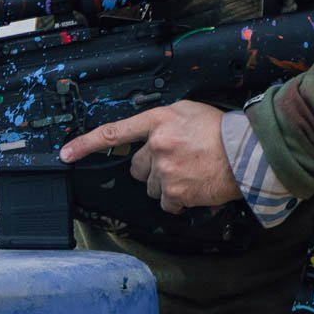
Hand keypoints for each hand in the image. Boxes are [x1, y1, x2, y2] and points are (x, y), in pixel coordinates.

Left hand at [58, 101, 240, 213]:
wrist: (247, 152)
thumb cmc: (222, 130)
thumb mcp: (188, 110)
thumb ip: (163, 120)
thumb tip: (151, 133)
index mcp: (157, 121)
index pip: (113, 133)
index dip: (85, 144)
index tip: (65, 154)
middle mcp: (157, 145)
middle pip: (136, 167)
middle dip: (151, 167)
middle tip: (175, 161)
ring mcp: (166, 170)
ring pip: (151, 186)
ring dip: (165, 183)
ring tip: (190, 172)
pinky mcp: (176, 192)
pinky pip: (167, 202)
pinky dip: (178, 199)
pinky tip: (194, 187)